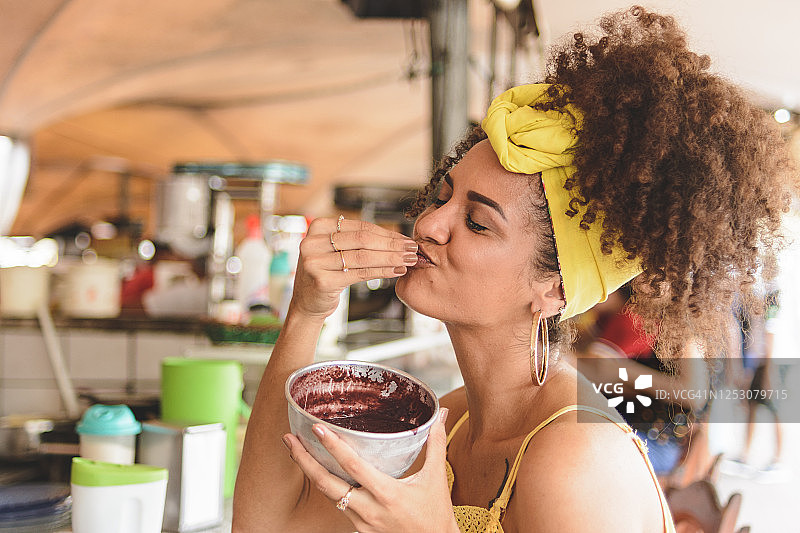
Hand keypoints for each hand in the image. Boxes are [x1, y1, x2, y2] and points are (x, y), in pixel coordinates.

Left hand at [282, 409, 458, 532]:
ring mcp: (362, 523)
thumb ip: (436, 444)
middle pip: (327, 484)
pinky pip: (337, 506)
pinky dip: (325, 488)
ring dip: (310, 473)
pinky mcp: (360, 530)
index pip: (353, 467)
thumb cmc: (437, 514)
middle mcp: (369, 510)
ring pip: (328, 496)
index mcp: (387, 494)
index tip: (316, 429)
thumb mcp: (436, 477)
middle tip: (289, 439)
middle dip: (304, 461)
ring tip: (297, 452)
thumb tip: (440, 414)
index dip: (333, 446)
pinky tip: (319, 473)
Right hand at [289, 217, 417, 318]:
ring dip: (391, 258)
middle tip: (412, 249)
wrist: (307, 303)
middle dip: (392, 245)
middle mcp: (312, 242)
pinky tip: (396, 271)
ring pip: (363, 257)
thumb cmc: (327, 274)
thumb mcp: (336, 251)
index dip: (386, 233)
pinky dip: (382, 271)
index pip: (360, 227)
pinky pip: (359, 273)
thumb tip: (396, 238)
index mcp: (318, 227)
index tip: (405, 239)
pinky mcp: (322, 281)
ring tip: (408, 260)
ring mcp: (315, 262)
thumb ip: (357, 241)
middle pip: (363, 240)